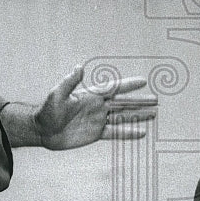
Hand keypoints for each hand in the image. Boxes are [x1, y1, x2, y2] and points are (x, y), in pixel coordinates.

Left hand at [35, 65, 156, 149]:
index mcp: (91, 95)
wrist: (43, 130)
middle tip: (156, 99)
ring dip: (138, 115)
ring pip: (123, 117)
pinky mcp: (96, 133)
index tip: (143, 81)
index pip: (113, 88)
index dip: (128, 85)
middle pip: (123, 103)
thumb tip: (78, 67)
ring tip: (153, 114)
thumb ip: (69, 82)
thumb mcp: (57, 94)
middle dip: (140, 101)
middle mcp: (98, 106)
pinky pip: (115, 132)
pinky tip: (140, 133)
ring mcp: (98, 120)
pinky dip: (128, 132)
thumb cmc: (47, 110)